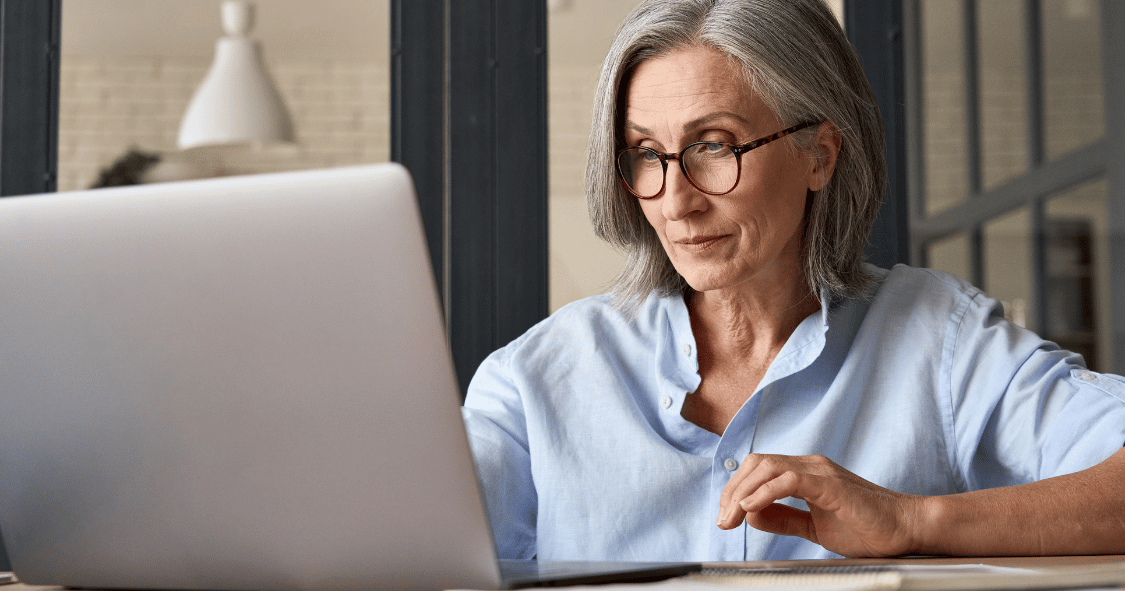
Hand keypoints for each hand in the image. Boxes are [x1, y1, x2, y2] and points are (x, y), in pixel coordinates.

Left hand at [717, 453, 923, 556]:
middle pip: (756, 464)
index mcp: (805, 473)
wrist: (906, 529)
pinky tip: (750, 509)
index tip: (725, 517)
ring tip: (732, 517)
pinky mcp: (831, 485)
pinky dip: (764, 492)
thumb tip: (750, 515)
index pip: (758, 469)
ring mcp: (821, 472)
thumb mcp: (813, 526)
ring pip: (767, 467)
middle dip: (732, 491)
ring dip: (742, 492)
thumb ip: (783, 518)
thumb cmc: (867, 528)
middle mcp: (810, 466)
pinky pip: (789, 480)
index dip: (735, 490)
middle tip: (723, 521)